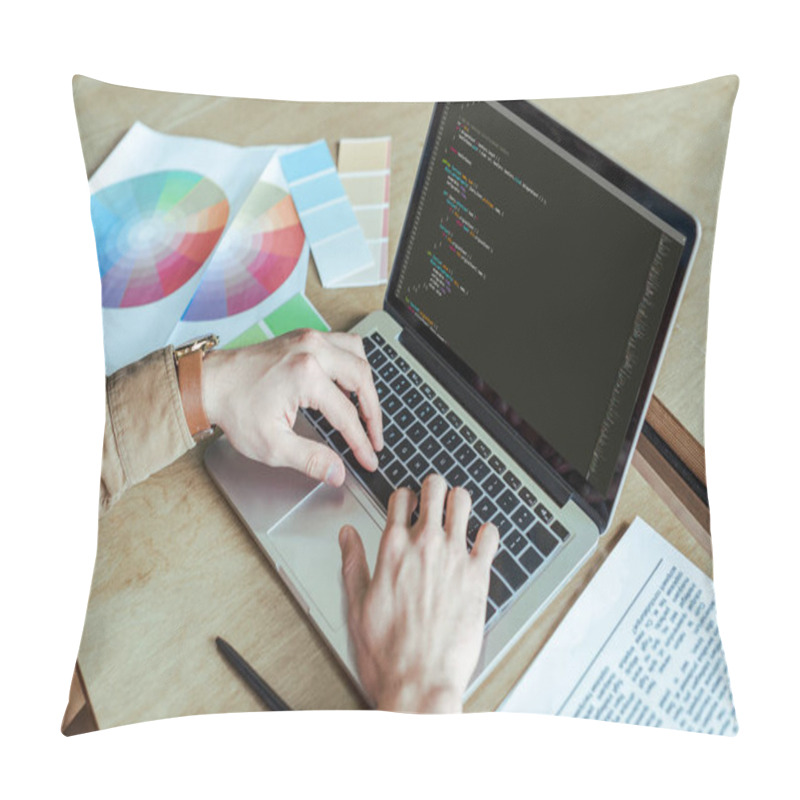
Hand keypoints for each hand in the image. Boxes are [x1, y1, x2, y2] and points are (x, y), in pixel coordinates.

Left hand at [201, 329, 382, 484]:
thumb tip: (338, 473)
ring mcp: (308, 339)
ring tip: (367, 411)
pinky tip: (350, 383)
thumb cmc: (234, 408)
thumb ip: (311, 460)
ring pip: (358, 355)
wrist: (209, 383)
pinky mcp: (304, 337)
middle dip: (373, 413)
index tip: (369, 459)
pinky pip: (343, 344)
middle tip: (374, 437)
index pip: (347, 415)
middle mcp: (312, 350)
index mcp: (306, 375)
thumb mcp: (272, 444)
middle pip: (362, 379)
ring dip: (366, 384)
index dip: (361, 442)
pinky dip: (353, 364)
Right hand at [339, 474, 499, 712]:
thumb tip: (347, 535)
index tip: (407, 503)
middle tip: (434, 497)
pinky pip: (490, 535)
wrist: (420, 681)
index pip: (401, 497)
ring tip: (457, 511)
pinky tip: (481, 540)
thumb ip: (353, 563)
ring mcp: (454, 557)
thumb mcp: (356, 605)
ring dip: (459, 501)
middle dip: (434, 488)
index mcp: (392, 549)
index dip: (405, 496)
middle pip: (434, 488)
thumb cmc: (388, 652)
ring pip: (463, 501)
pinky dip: (487, 532)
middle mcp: (424, 545)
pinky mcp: (478, 576)